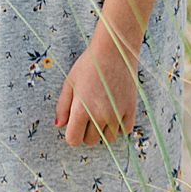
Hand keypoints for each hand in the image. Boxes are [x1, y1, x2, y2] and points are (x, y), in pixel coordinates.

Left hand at [55, 27, 138, 146]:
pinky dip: (119, 126)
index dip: (72, 133)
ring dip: (103, 130)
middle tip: (89, 112)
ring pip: (108, 139)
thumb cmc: (89, 64)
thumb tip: (59, 125)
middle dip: (87, 131)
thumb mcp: (70, 83)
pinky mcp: (131, 110)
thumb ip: (63, 106)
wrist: (115, 50)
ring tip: (101, 111)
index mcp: (82, 110)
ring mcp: (117, 115)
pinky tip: (114, 111)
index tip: (74, 123)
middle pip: (90, 140)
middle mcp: (100, 116)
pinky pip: (124, 130)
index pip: (74, 140)